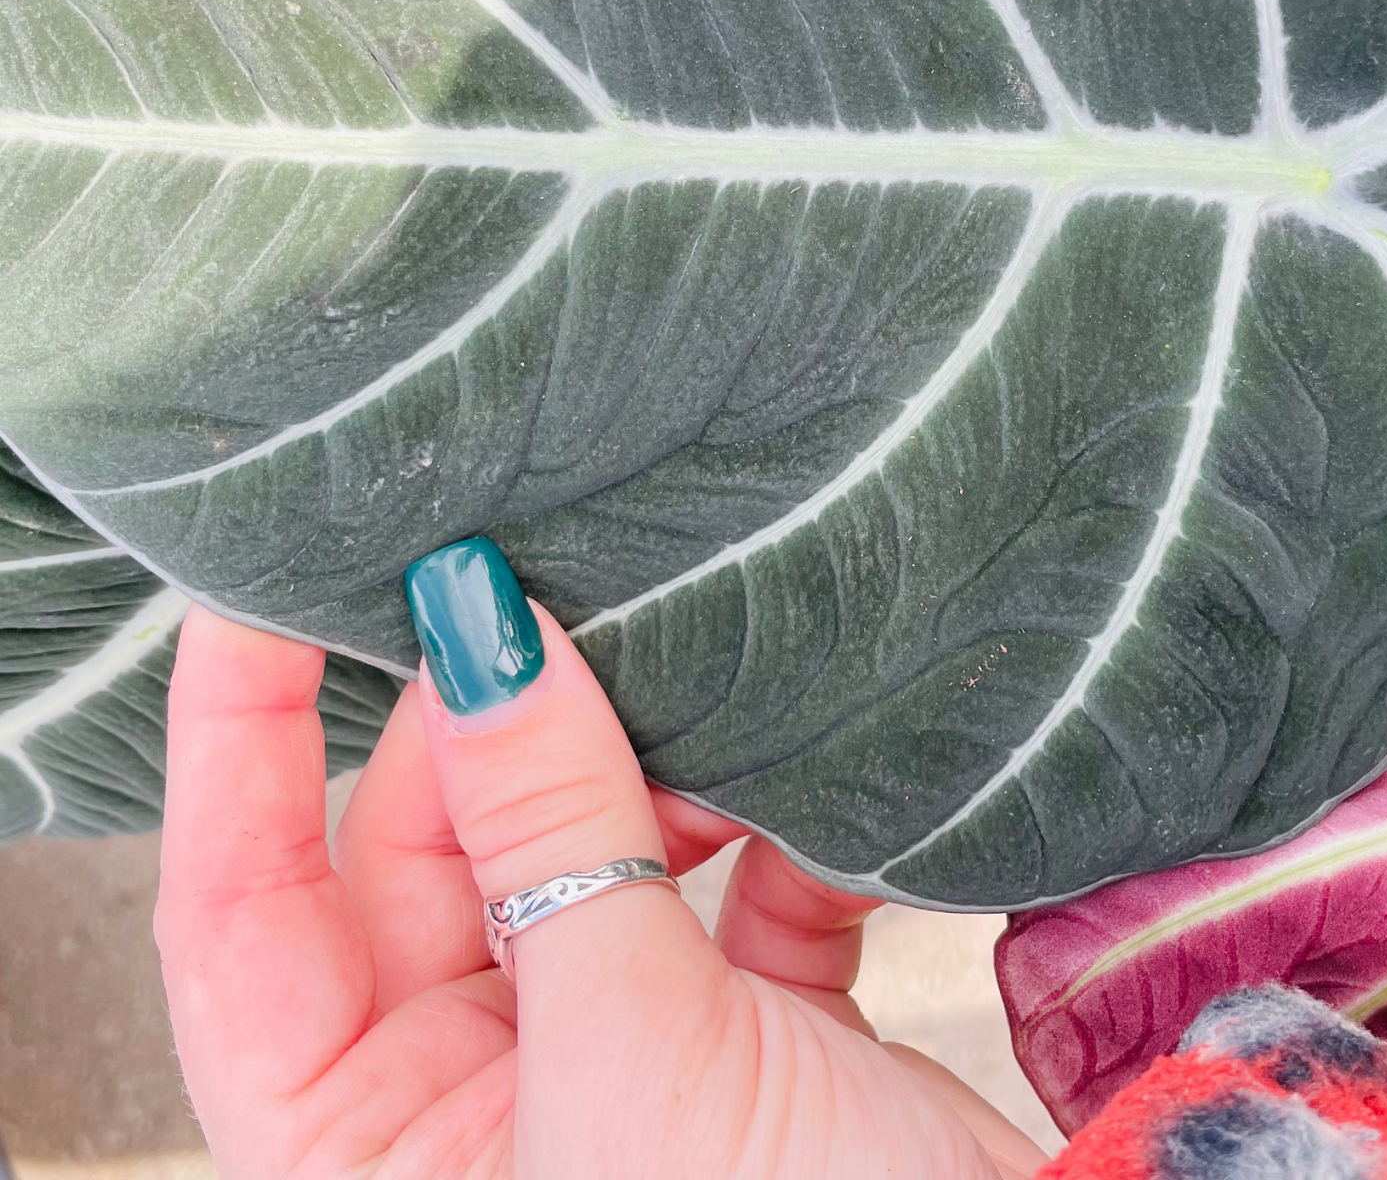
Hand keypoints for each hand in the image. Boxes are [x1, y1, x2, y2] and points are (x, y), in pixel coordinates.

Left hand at [156, 594, 1044, 1177]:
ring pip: (586, 848)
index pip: (239, 914)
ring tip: (705, 693)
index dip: (238, 743)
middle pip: (430, 852)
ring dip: (653, 772)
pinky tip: (820, 796)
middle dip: (497, 729)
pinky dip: (773, 831)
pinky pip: (727, 887)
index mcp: (368, 1156)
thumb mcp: (633, 1055)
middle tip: (549, 600)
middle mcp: (469, 1105)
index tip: (267, 590)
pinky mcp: (737, 1029)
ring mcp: (606, 1055)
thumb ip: (551, 833)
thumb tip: (477, 633)